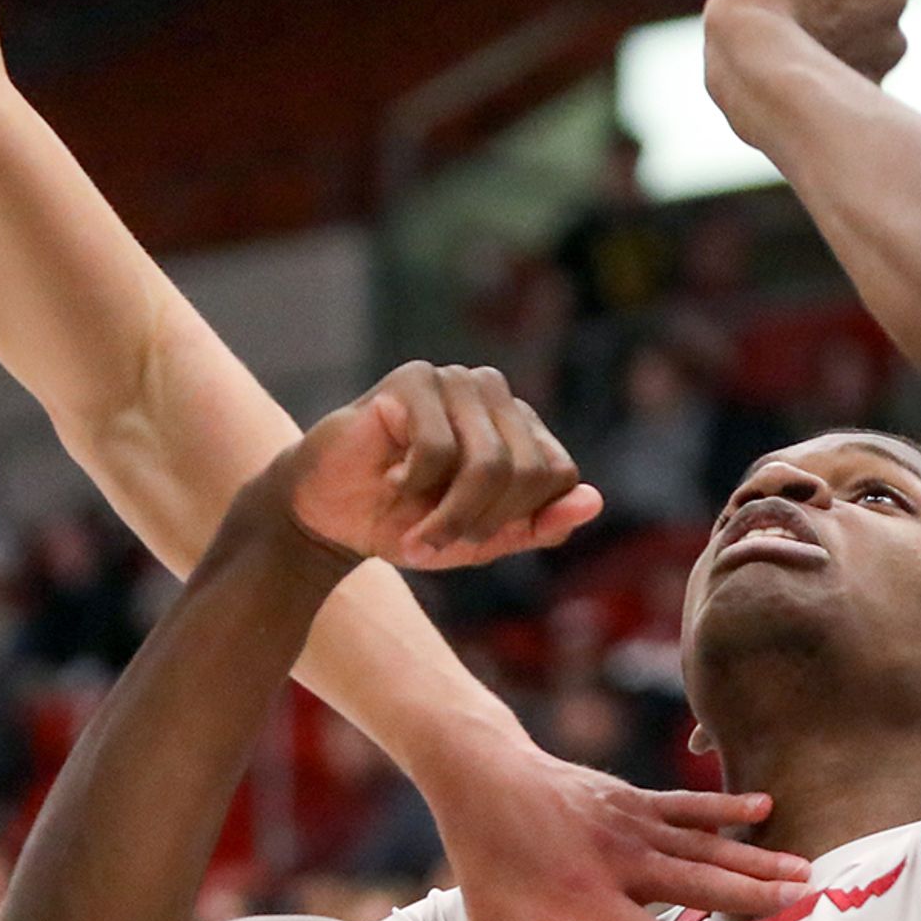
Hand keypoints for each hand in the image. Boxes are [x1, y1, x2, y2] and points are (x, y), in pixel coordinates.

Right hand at [272, 364, 604, 571]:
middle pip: (527, 470)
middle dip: (480, 521)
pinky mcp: (414, 380)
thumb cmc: (405, 523)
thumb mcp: (480, 539)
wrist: (326, 517)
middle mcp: (493, 395)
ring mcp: (455, 381)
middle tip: (434, 540)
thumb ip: (538, 524)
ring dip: (448, 513)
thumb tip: (594, 501)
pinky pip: (439, 450)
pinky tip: (389, 481)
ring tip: (415, 526)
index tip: (473, 540)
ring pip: (488, 462)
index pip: (558, 473)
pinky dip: (414, 486)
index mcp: (519, 427)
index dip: (518, 519)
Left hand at [431, 736, 804, 920]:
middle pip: (698, 886)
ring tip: (805, 873)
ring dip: (755, 860)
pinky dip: (725, 807)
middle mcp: (619, 859)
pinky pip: (686, 805)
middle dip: (753, 899)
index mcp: (587, 896)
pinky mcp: (632, 798)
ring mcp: (630, 823)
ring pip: (704, 846)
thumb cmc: (485, 851)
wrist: (482, 771)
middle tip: (805, 908)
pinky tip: (767, 807)